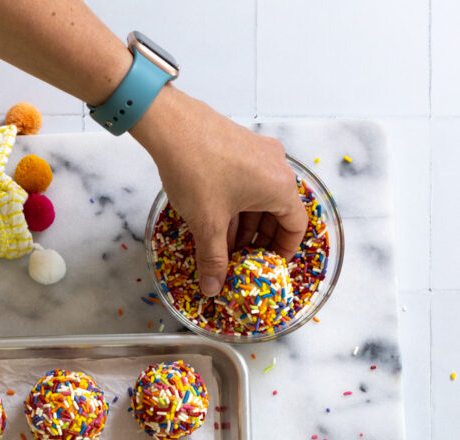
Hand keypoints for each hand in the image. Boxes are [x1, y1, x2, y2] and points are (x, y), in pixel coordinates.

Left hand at [132, 87, 307, 295]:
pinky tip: (214, 224)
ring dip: (244, 227)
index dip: (284, 251)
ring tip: (223, 248)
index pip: (296, 226)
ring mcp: (258, 154)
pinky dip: (235, 207)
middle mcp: (276, 167)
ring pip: (259, 200)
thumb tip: (214, 288)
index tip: (270, 267)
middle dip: (259, 241)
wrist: (169, 124)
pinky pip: (246, 184)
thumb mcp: (207, 224)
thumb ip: (214, 260)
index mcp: (280, 185)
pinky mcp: (239, 147)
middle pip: (278, 213)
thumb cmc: (196, 170)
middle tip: (243, 262)